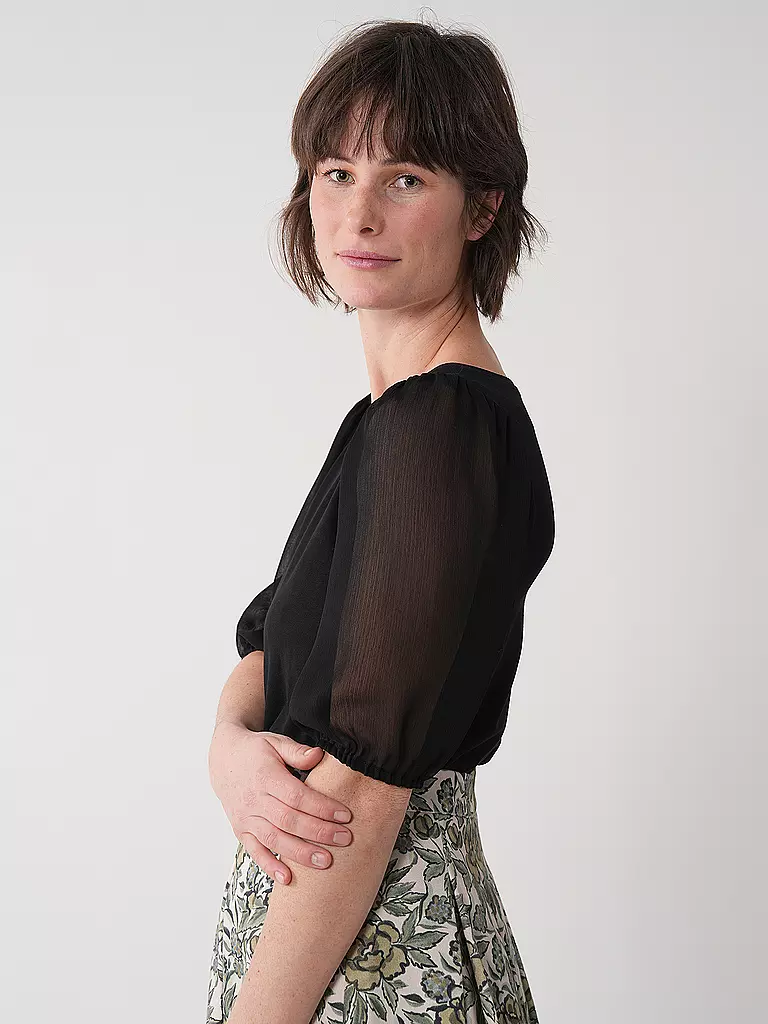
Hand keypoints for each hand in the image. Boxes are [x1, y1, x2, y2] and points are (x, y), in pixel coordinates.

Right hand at [208, 722, 353, 884]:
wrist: (223, 760)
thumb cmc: (255, 751)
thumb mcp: (275, 742)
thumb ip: (297, 751)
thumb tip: (319, 755)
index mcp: (265, 776)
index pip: (297, 796)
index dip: (321, 807)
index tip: (344, 815)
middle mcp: (254, 800)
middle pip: (289, 820)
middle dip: (318, 832)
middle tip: (344, 839)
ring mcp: (246, 818)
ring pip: (274, 839)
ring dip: (300, 853)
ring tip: (326, 862)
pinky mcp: (241, 831)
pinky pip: (255, 852)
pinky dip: (270, 866)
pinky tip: (288, 878)